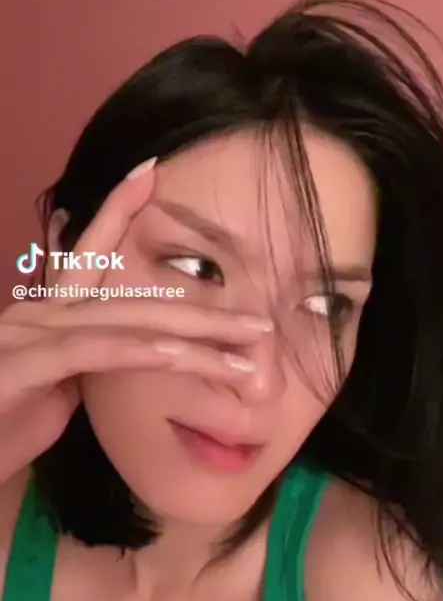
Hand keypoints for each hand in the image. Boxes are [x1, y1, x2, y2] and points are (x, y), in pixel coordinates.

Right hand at [0, 163, 270, 484]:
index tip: (150, 173)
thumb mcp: (54, 390)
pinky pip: (91, 350)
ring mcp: (26, 335)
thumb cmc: (3, 428)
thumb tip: (129, 347)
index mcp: (46, 313)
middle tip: (259, 314)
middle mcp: (37, 313)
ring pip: (123, 321)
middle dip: (200, 302)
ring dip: (192, 332)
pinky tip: (179, 351)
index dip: (118, 210)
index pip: (89, 255)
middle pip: (129, 294)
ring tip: (247, 344)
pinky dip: (138, 349)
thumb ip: (88, 359)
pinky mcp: (20, 367)